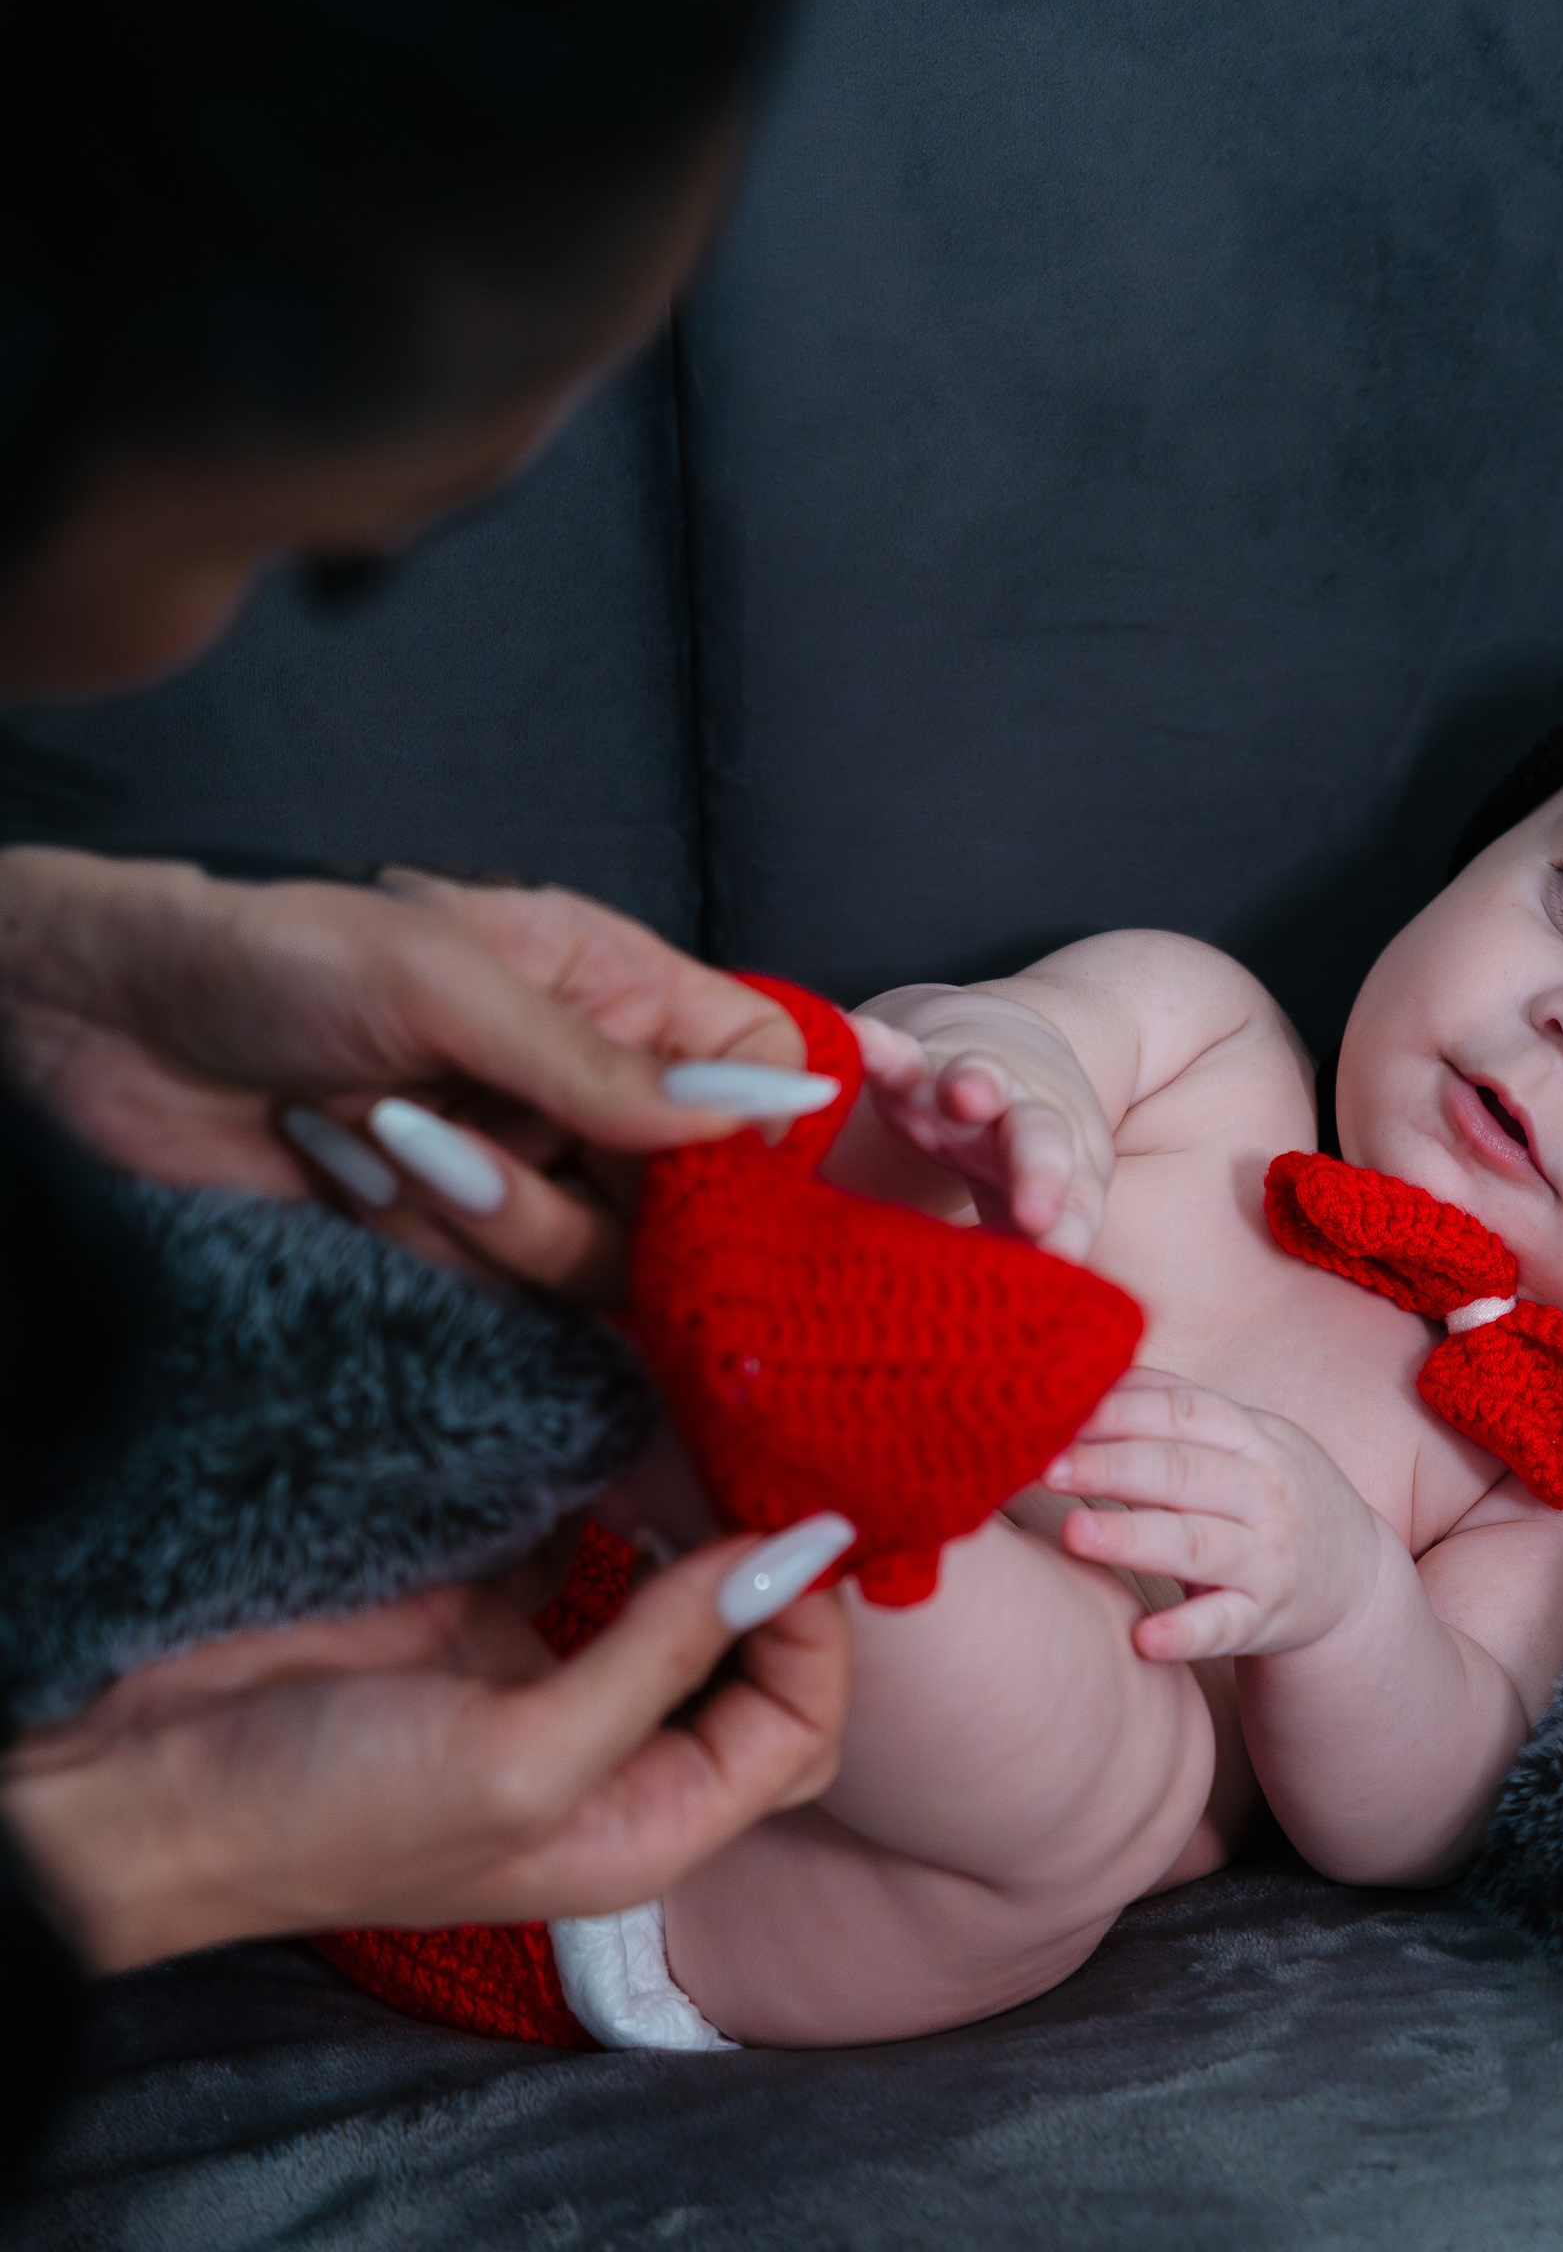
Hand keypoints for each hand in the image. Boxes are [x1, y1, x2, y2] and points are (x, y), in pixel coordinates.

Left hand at [0, 849, 823, 1300]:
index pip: (753, 1058)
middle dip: (584, 1192)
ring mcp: (514, 1172)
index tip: (726, 1173)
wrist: (102, 1027)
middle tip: (467, 1141)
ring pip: (590, 1265)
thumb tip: (770, 1107)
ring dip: (480, 1213)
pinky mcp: (442, 1248)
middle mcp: (578, 1089)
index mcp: (606, 986)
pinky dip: (416, 1239)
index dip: (762, 1122)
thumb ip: (603, 1065)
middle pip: (686, 1197)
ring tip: (376, 1132)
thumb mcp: (445, 985)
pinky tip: (334, 1161)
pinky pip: (493, 1295)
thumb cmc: (269, 955)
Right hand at [0, 1523, 855, 1971]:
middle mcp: (611, 1755)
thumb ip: (656, 1658)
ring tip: (708, 1439)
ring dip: (700, 1516)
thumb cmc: (330, 1815)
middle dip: (772, 1572)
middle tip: (765, 1468)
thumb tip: (790, 1559)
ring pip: (673, 1583)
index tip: (788, 1540)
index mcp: (644, 1827)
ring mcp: (540, 1670)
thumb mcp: (521, 1764)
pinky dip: (611, 1482)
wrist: (145, 1782)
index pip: (796, 1732)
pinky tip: (620, 1431)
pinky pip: (577, 1531)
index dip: (812, 1639)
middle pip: (754, 1661)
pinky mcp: (474, 1604)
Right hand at [850, 988, 1114, 1258]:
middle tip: (1038, 1212)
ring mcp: (974, 1091)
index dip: (1070, 1237)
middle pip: (1042, 1146)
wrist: (1000, 1068)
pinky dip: (878, 1048)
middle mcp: (1024, 1128)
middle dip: (1041, 1175)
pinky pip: (897, 1055)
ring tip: (967, 1095)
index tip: (1064, 1264)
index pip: (1074, 1212)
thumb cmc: (1018, 1167)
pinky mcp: (920, 1065)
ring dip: (977, 1089)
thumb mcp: (1030, 1217)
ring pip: (982, 1085)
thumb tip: (996, 1346)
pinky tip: (858, 1042)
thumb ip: (1023, 1266)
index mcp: (1065, 1177)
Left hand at [1043, 1376, 1394, 1663]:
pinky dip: (1186, 1634)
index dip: (1118, 1410)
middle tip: (1044, 1468)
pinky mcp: (1265, 1618)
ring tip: (1074, 1534)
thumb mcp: (1245, 1441)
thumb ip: (1177, 1410)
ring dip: (1134, 1538)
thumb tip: (1093, 1369)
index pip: (1182, 1412)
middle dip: (1110, 1465)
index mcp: (1253, 1438)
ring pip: (1197, 1544)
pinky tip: (1144, 1639)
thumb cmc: (1271, 1497)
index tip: (1053, 1413)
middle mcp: (1265, 1492)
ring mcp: (1268, 1557)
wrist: (1356, 1576)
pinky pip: (1224, 1626)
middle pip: (1181, 1471)